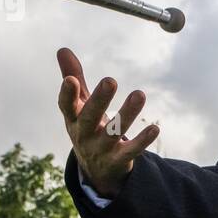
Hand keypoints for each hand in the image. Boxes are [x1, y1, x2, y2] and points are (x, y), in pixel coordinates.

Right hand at [56, 47, 158, 198]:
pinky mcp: (118, 160)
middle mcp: (84, 134)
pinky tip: (155, 128)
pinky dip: (142, 140)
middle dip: (99, 100)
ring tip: (140, 94)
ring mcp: (101, 148)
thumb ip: (73, 77)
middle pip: (89, 118)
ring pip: (113, 132)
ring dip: (127, 114)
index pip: (66, 106)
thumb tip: (62, 49)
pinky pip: (131, 150)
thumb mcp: (78, 105)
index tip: (70, 79)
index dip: (67, 94)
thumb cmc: (87, 126)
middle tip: (110, 80)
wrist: (96, 169)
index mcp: (73, 118)